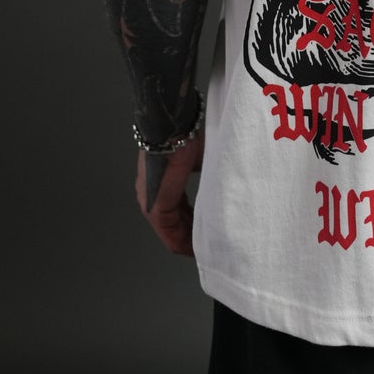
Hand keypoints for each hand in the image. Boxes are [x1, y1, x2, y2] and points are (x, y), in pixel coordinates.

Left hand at [135, 130, 202, 256]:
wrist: (174, 125)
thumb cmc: (189, 134)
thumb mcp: (203, 157)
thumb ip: (208, 173)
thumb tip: (223, 183)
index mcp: (162, 181)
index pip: (176, 210)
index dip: (193, 223)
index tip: (208, 230)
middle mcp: (151, 193)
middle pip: (173, 224)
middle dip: (192, 234)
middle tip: (210, 243)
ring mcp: (151, 201)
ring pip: (170, 231)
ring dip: (188, 239)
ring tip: (205, 247)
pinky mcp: (156, 206)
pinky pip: (169, 232)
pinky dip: (183, 241)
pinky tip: (197, 246)